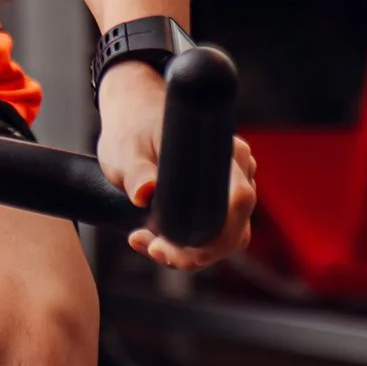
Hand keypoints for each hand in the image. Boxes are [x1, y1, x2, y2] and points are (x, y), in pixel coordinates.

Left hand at [95, 61, 257, 269]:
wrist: (132, 113)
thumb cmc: (132, 126)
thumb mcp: (127, 148)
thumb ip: (137, 171)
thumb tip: (146, 192)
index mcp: (224, 150)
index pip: (239, 202)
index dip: (214, 236)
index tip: (173, 247)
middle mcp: (237, 170)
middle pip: (234, 228)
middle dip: (194, 252)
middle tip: (151, 249)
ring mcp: (229, 187)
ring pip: (223, 237)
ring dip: (188, 252)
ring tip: (143, 243)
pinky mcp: (217, 200)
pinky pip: (212, 234)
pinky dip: (186, 245)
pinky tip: (151, 240)